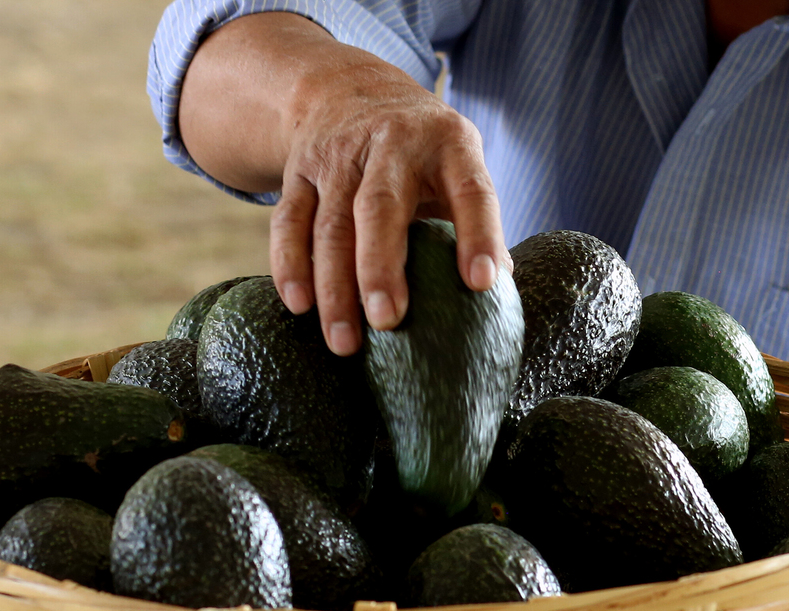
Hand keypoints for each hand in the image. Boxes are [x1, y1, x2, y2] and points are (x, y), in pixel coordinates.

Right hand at [178, 13, 508, 355]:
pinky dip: (290, 265)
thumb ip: (475, 224)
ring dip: (334, 286)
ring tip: (345, 342)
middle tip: (388, 321)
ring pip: (330, 224)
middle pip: (380, 207)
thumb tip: (499, 298)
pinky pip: (289, 221)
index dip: (480, 235)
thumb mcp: (458, 167)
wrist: (348, 91)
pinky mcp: (298, 172)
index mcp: (450, 144)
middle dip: (382, 268)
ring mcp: (339, 157)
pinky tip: (299, 306)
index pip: (471, 190)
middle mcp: (392, 143)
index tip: (483, 284)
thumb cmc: (422, 154)